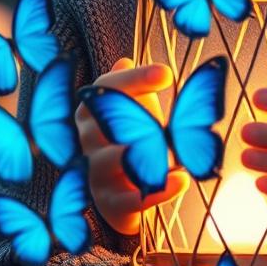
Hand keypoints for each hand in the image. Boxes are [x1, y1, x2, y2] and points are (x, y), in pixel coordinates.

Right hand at [75, 57, 188, 234]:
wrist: (121, 195)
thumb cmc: (128, 143)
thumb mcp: (132, 112)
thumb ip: (132, 89)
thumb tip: (124, 61)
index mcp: (90, 111)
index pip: (107, 87)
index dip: (136, 79)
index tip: (166, 73)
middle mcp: (86, 139)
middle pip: (109, 121)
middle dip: (139, 117)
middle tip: (166, 117)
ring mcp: (94, 173)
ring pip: (117, 159)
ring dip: (150, 154)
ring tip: (173, 152)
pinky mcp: (109, 204)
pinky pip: (132, 199)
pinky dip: (159, 190)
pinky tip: (181, 179)